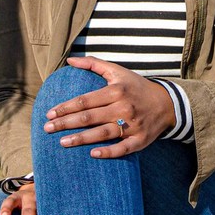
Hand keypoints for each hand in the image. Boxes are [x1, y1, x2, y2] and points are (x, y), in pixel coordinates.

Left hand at [43, 56, 176, 157]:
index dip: (66, 107)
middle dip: (66, 123)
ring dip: (81, 138)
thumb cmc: (137, 87)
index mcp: (116, 90)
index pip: (85, 100)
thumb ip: (94, 64)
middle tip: (47, 128)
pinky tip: (92, 154)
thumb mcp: (118, 71)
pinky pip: (123, 148)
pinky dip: (108, 152)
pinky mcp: (140, 140)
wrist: (167, 103)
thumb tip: (70, 60)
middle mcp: (123, 107)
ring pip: (102, 133)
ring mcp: (132, 125)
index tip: (49, 113)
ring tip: (62, 142)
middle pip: (89, 117)